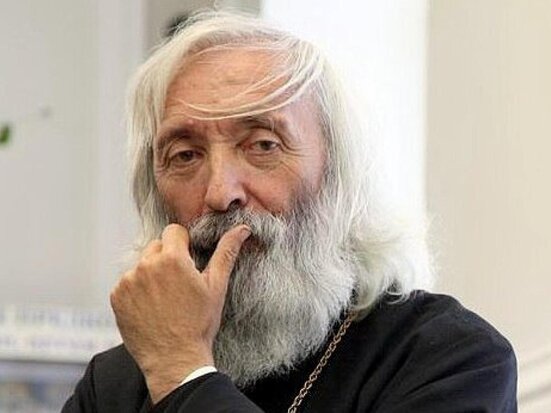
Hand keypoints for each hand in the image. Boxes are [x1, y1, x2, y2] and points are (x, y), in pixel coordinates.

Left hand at [110, 223, 249, 402]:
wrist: (175, 360)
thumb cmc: (199, 324)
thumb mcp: (216, 286)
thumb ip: (226, 252)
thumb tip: (242, 230)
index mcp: (173, 258)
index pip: (174, 231)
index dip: (184, 244)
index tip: (189, 262)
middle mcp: (146, 265)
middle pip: (156, 246)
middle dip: (167, 258)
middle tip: (178, 283)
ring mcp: (128, 281)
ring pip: (141, 264)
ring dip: (151, 274)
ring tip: (165, 298)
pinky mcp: (116, 297)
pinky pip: (127, 283)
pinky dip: (137, 290)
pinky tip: (151, 307)